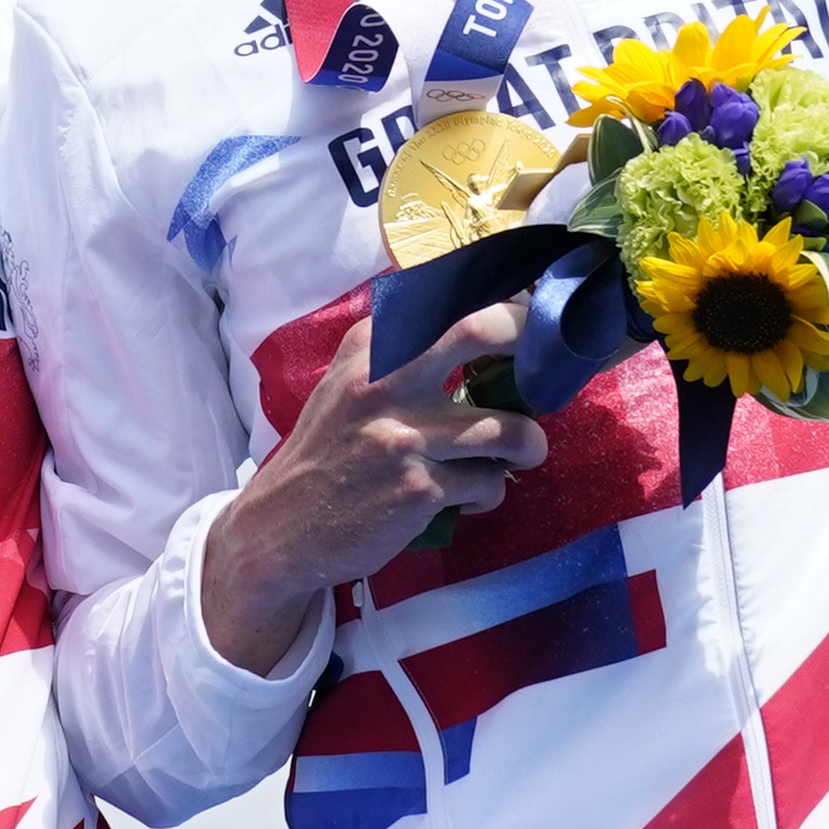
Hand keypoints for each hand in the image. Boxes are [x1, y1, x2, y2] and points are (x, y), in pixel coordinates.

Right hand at [196, 299, 545, 668]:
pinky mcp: (418, 490)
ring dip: (529, 445)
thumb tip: (479, 320)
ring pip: (509, 430)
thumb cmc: (327, 452)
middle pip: (481, 330)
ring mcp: (403, 438)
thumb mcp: (347, 384)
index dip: (505, 305)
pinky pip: (489, 484)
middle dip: (531, 340)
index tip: (527, 321)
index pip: (448, 300)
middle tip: (549, 366)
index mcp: (368, 348)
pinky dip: (489, 492)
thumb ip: (398, 349)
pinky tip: (467, 496)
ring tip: (522, 453)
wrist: (280, 528)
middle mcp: (383, 383)